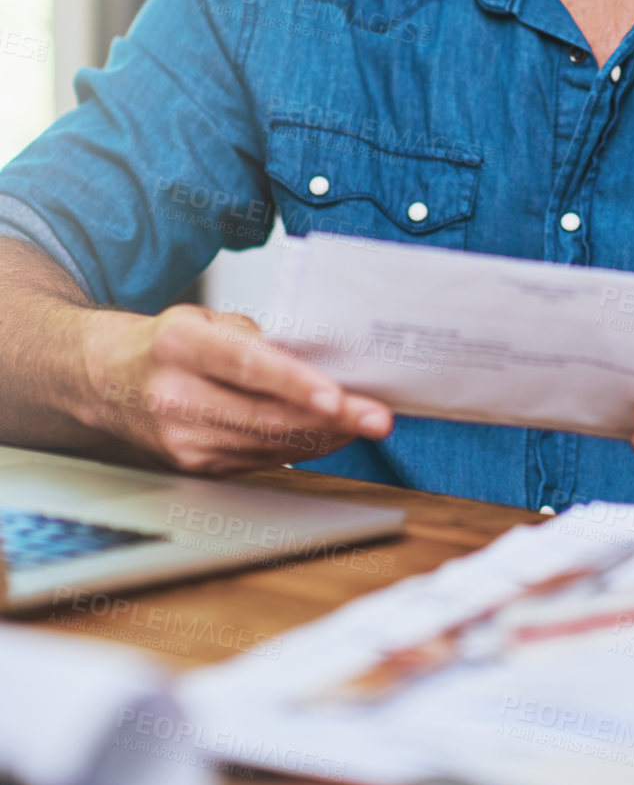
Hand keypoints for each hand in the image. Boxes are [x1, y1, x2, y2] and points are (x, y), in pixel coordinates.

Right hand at [76, 304, 392, 475]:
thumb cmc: (164, 344)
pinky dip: (301, 446)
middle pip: (266, 416)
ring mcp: (182, 440)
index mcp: (179, 346)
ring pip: (269, 444)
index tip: (339, 397)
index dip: (297, 385)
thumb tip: (314, 360)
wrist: (104, 383)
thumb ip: (256, 337)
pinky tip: (329, 434)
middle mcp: (176, 396)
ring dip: (325, 435)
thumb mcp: (204, 318)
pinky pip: (260, 459)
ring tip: (365, 421)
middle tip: (378, 416)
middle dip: (333, 419)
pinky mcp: (193, 466)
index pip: (247, 367)